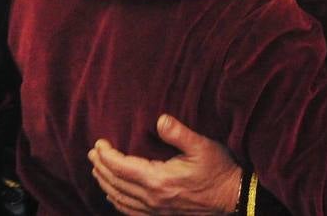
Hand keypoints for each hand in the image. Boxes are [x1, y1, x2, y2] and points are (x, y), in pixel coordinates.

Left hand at [88, 114, 241, 215]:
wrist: (233, 199)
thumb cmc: (219, 170)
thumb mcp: (202, 146)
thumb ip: (178, 133)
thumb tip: (159, 119)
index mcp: (159, 180)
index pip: (122, 168)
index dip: (107, 156)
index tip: (99, 143)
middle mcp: (152, 198)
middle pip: (116, 184)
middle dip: (101, 168)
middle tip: (93, 153)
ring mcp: (156, 210)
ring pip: (120, 199)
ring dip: (105, 184)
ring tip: (97, 170)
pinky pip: (130, 212)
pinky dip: (117, 202)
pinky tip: (114, 195)